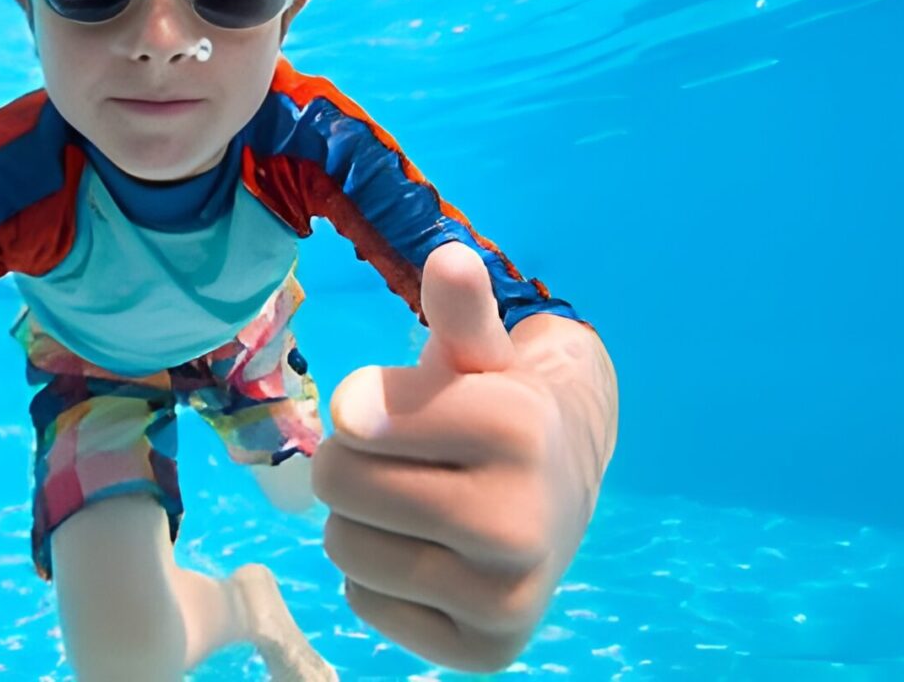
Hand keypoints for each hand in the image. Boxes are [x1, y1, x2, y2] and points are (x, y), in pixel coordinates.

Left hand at [312, 242, 595, 672]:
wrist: (563, 487)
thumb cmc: (500, 408)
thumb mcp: (480, 351)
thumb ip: (459, 309)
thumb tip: (449, 260)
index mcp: (518, 429)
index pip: (354, 418)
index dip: (360, 407)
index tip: (395, 406)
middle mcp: (520, 520)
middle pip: (339, 483)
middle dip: (354, 462)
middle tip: (402, 459)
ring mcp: (506, 596)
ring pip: (343, 547)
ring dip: (359, 520)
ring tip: (411, 503)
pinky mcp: (485, 649)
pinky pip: (363, 602)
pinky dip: (377, 577)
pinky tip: (427, 552)